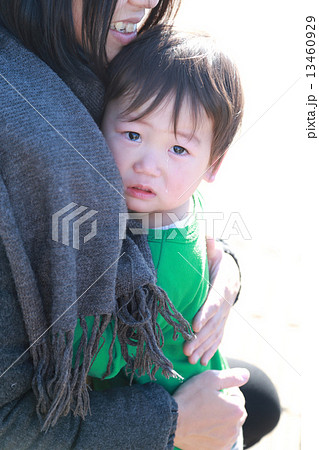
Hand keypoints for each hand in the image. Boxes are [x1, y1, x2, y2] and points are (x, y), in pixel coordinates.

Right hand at [173, 368, 249, 449]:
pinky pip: (221, 440)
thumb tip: (246, 374)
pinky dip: (215, 434)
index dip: (224, 391)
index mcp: (237, 410)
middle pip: (234, 413)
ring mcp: (226, 442)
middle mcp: (235, 429)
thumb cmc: (190, 397)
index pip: (237, 397)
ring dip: (221, 421)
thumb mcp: (210, 379)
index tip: (211, 392)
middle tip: (206, 402)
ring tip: (203, 414)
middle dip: (225, 407)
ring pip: (228, 427)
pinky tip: (203, 427)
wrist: (171, 421)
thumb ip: (231, 377)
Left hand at [183, 239, 239, 364]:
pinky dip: (211, 350)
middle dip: (200, 338)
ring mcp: (224, 316)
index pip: (213, 303)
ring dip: (203, 348)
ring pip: (214, 335)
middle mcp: (224, 305)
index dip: (205, 314)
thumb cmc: (217, 263)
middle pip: (213, 324)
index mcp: (221, 287)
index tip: (195, 325)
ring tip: (191, 359)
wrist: (232, 275)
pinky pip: (218, 339)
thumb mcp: (215, 253)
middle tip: (186, 349)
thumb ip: (211, 248)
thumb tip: (208, 237)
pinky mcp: (221, 323)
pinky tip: (202, 361)